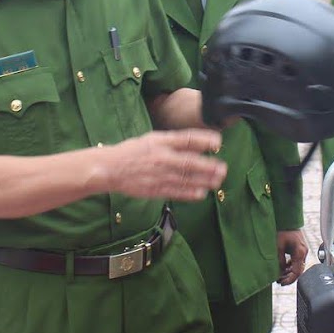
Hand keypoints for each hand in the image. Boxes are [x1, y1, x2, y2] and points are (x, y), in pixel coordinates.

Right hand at [105, 129, 226, 200]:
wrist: (109, 169)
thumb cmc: (133, 152)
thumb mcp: (152, 140)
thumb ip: (174, 142)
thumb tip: (197, 145)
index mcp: (160, 142)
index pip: (186, 139)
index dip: (204, 140)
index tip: (218, 142)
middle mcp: (161, 157)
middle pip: (189, 162)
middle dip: (208, 166)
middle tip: (223, 168)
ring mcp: (158, 175)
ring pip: (185, 178)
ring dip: (204, 180)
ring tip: (217, 181)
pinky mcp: (155, 190)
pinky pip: (176, 192)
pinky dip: (190, 193)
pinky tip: (201, 193)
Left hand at [276, 230, 308, 285]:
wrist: (288, 220)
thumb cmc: (283, 230)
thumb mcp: (278, 246)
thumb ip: (280, 260)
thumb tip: (280, 271)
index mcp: (300, 252)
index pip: (297, 271)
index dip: (290, 279)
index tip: (281, 283)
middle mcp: (303, 253)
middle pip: (298, 270)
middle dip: (289, 277)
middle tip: (279, 281)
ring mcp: (302, 251)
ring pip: (297, 267)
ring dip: (289, 272)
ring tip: (279, 276)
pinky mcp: (299, 250)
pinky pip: (296, 261)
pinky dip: (290, 266)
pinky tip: (283, 268)